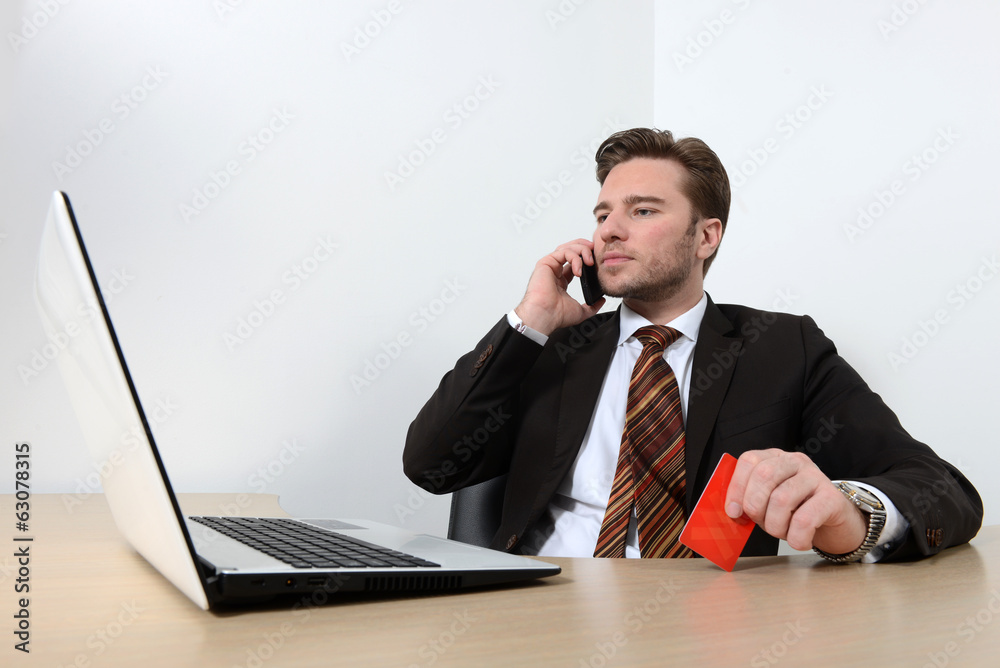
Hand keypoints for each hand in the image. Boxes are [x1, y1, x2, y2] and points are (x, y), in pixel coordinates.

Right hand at [514, 239, 605, 334]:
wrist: (545, 316)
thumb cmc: (556, 315)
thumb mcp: (580, 311)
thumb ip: (592, 306)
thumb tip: (600, 301)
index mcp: (561, 281)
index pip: (574, 262)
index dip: (586, 258)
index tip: (596, 262)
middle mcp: (554, 272)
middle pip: (570, 250)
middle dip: (584, 247)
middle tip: (594, 251)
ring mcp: (550, 266)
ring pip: (567, 248)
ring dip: (581, 250)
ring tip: (590, 261)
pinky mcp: (546, 263)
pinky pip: (563, 252)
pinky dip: (574, 257)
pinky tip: (579, 269)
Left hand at [724, 449, 867, 553]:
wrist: (835, 524)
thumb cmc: (795, 512)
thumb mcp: (767, 504)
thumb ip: (749, 501)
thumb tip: (732, 511)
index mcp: (775, 458)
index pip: (749, 461)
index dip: (737, 487)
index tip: (734, 512)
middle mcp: (795, 462)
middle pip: (764, 476)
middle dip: (756, 507)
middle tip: (762, 524)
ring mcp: (815, 476)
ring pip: (782, 499)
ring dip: (776, 526)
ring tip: (783, 533)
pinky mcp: (832, 498)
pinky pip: (805, 519)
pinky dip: (797, 537)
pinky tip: (800, 541)